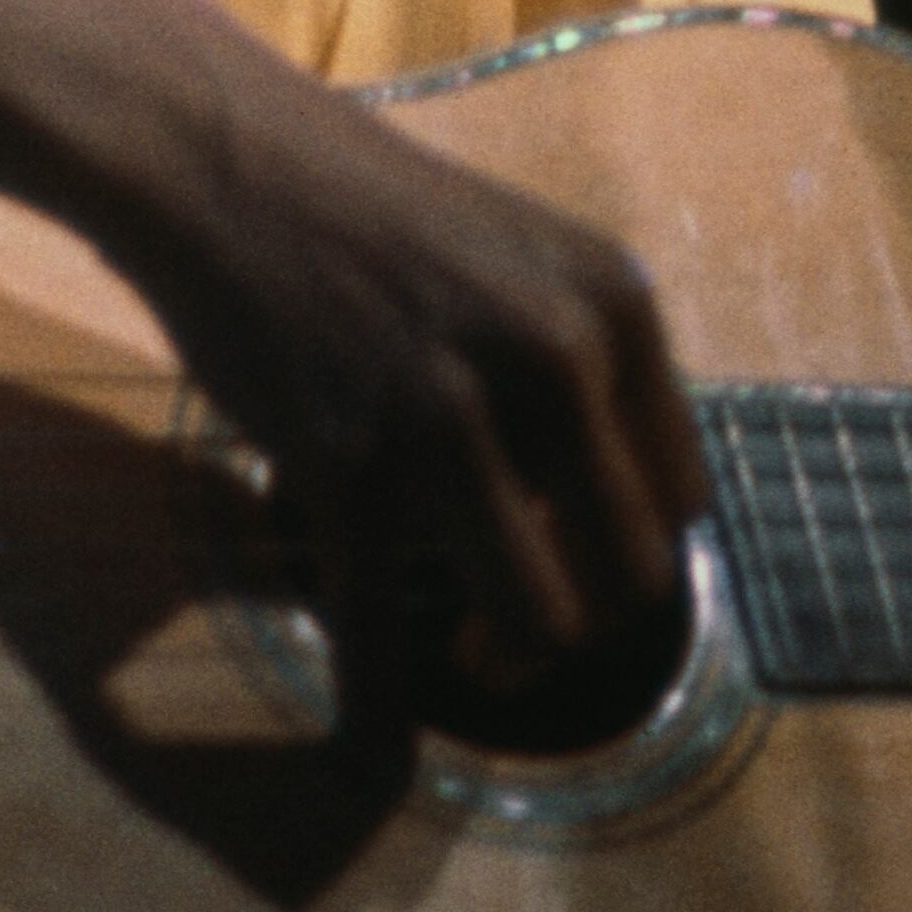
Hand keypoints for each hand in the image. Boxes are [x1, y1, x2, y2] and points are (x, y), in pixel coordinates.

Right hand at [106, 60, 704, 749]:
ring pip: (536, 621)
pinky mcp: (342, 467)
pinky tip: (369, 747)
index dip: (635, 553)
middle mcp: (552, 361)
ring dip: (508, 663)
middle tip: (528, 629)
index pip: (681, 494)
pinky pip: (377, 632)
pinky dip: (377, 710)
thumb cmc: (379, 218)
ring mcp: (447, 417)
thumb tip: (629, 515)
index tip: (584, 566)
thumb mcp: (531, 261)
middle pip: (628, 574)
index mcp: (614, 307)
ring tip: (471, 652)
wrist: (230, 164)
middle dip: (586, 628)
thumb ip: (589, 370)